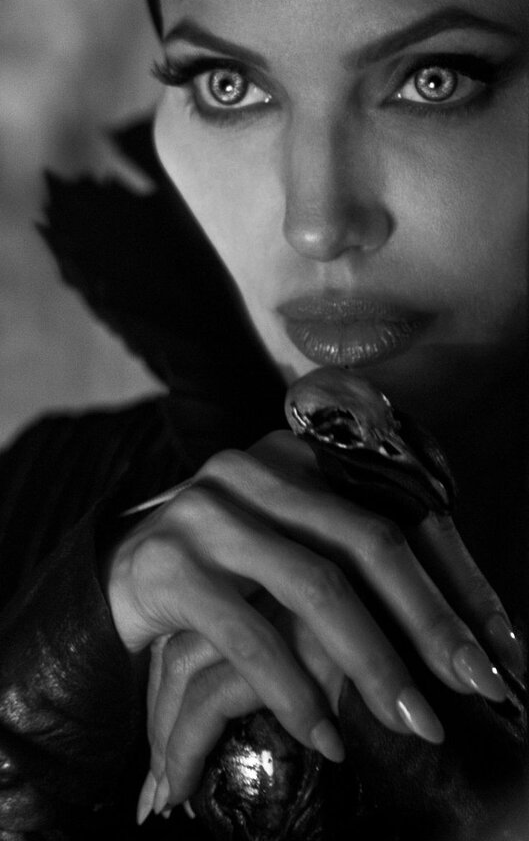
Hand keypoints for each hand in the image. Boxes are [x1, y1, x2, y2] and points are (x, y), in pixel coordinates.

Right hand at [105, 432, 521, 815]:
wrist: (118, 577)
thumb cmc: (228, 571)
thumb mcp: (294, 548)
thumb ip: (358, 562)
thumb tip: (471, 625)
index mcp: (298, 456)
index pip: (395, 510)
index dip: (455, 578)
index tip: (499, 646)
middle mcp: (254, 468)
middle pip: (365, 539)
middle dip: (428, 620)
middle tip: (473, 686)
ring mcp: (207, 511)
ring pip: (312, 584)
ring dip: (371, 662)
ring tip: (412, 721)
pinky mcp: (168, 564)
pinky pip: (246, 632)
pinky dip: (292, 689)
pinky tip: (325, 734)